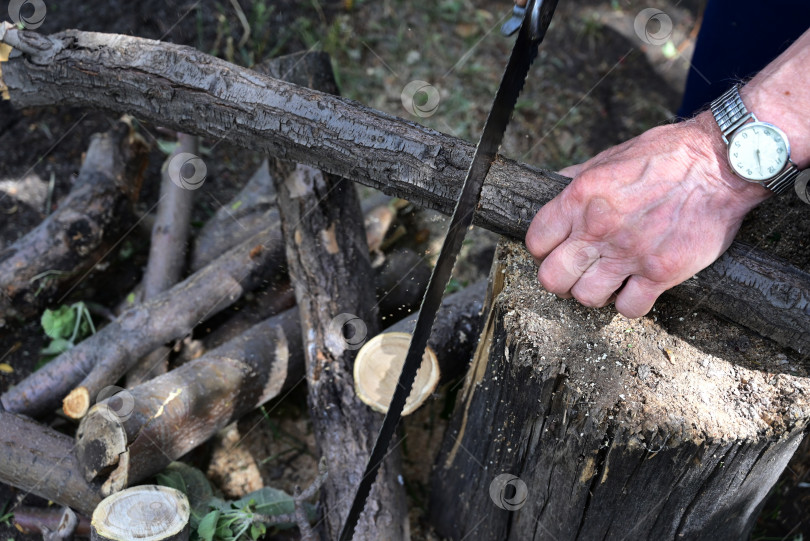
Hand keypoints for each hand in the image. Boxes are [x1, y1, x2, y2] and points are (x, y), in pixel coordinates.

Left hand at [525, 111, 770, 317]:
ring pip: (585, 297)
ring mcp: (629, 253)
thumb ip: (577, 179)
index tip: (556, 249)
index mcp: (581, 197)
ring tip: (606, 281)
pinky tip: (636, 289)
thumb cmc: (666, 156)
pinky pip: (628, 309)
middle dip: (560, 279)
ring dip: (592, 293)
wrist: (721, 164)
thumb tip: (553, 190)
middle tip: (575, 272)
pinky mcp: (661, 273)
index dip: (543, 249)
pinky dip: (629, 304)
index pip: (537, 241)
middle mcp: (600, 228)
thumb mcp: (609, 158)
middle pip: (552, 277)